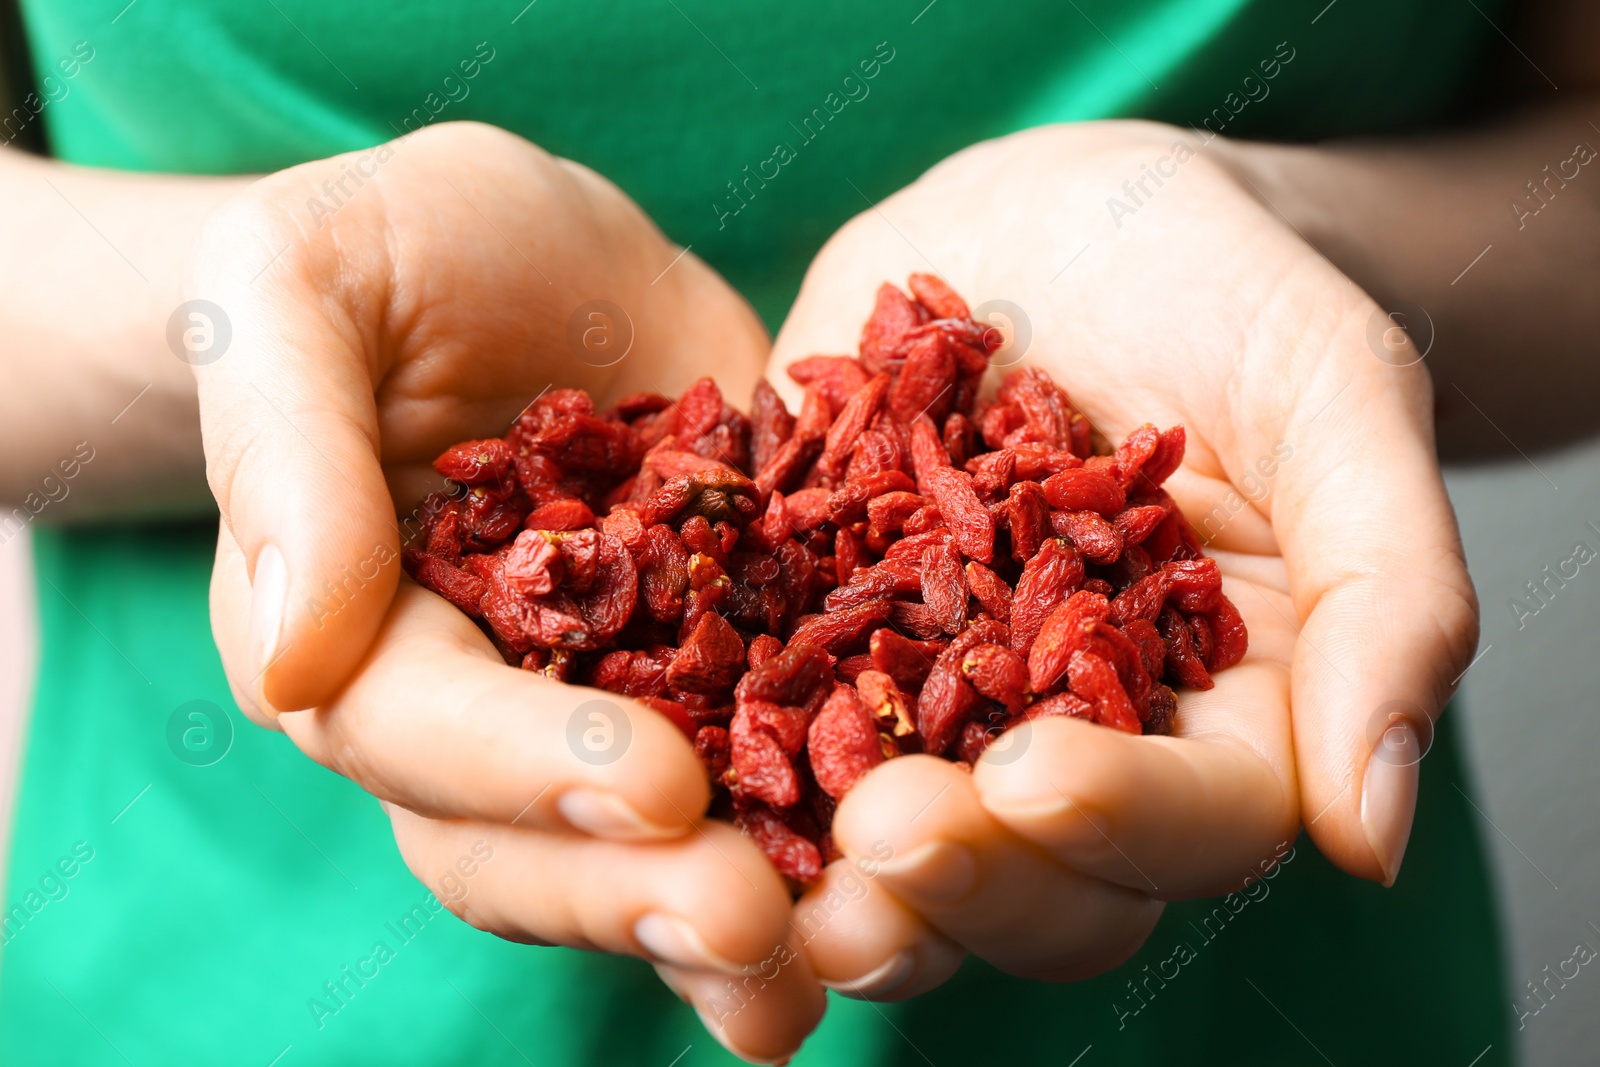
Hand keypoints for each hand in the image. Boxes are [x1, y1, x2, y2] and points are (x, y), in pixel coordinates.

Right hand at [192, 122, 821, 1059]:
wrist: (542, 253)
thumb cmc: (396, 248)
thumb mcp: (304, 285)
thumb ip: (288, 447)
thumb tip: (289, 652)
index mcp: (361, 635)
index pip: (416, 733)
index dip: (525, 775)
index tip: (652, 792)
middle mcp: (485, 710)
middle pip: (533, 846)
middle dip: (639, 895)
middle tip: (759, 931)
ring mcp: (616, 705)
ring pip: (657, 848)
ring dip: (751, 917)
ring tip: (857, 952)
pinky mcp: (734, 670)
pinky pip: (780, 764)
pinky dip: (840, 825)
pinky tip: (931, 863)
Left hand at [763, 121, 1476, 998]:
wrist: (1065, 224)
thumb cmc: (1231, 293)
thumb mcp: (1336, 397)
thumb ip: (1385, 595)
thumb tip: (1374, 837)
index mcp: (1220, 722)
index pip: (1195, 824)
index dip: (1122, 825)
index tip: (1039, 780)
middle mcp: (1070, 749)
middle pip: (1033, 881)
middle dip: (958, 874)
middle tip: (879, 834)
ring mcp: (928, 710)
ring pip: (888, 850)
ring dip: (822, 877)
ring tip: (755, 865)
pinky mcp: (809, 647)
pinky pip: (756, 728)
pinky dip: (708, 761)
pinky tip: (646, 760)